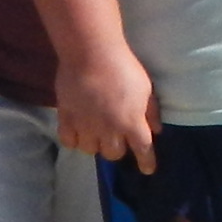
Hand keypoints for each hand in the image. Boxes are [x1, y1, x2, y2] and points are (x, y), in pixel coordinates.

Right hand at [52, 39, 159, 168]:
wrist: (90, 53)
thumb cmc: (124, 67)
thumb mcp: (146, 87)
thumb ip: (150, 111)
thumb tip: (155, 130)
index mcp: (131, 123)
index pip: (143, 151)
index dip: (146, 162)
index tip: (147, 169)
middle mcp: (109, 131)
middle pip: (114, 154)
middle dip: (117, 148)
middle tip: (116, 136)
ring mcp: (86, 126)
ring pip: (90, 150)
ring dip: (95, 144)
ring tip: (95, 133)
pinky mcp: (66, 118)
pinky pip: (69, 141)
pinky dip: (74, 139)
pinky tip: (77, 131)